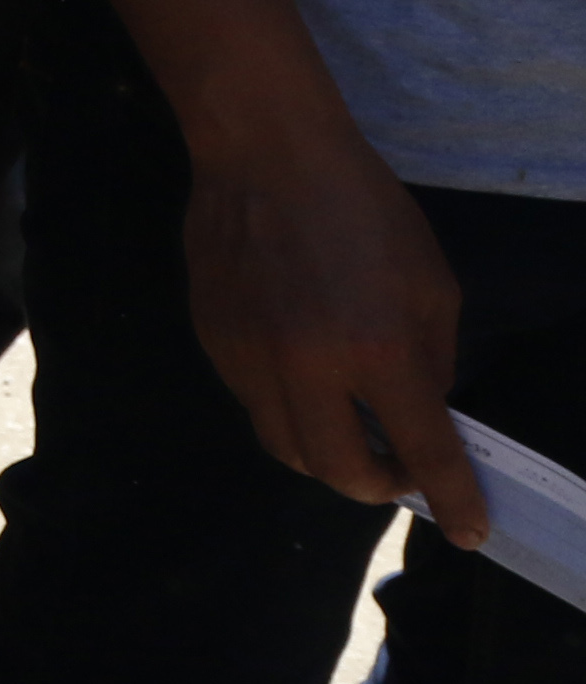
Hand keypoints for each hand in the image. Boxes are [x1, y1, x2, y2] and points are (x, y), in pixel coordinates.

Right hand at [185, 107, 484, 538]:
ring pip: (288, 448)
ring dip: (329, 456)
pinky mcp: (214, 341)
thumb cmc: (364, 208)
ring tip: (350, 427)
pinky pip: (254, 404)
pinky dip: (289, 410)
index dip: (453, 501)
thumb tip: (422, 414)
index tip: (469, 531)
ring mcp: (251, 357)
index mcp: (378, 349)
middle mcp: (309, 366)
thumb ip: (430, 360)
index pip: (423, 452)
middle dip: (380, 485)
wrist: (266, 152)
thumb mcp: (430, 283)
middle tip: (401, 468)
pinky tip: (305, 374)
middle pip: (340, 471)